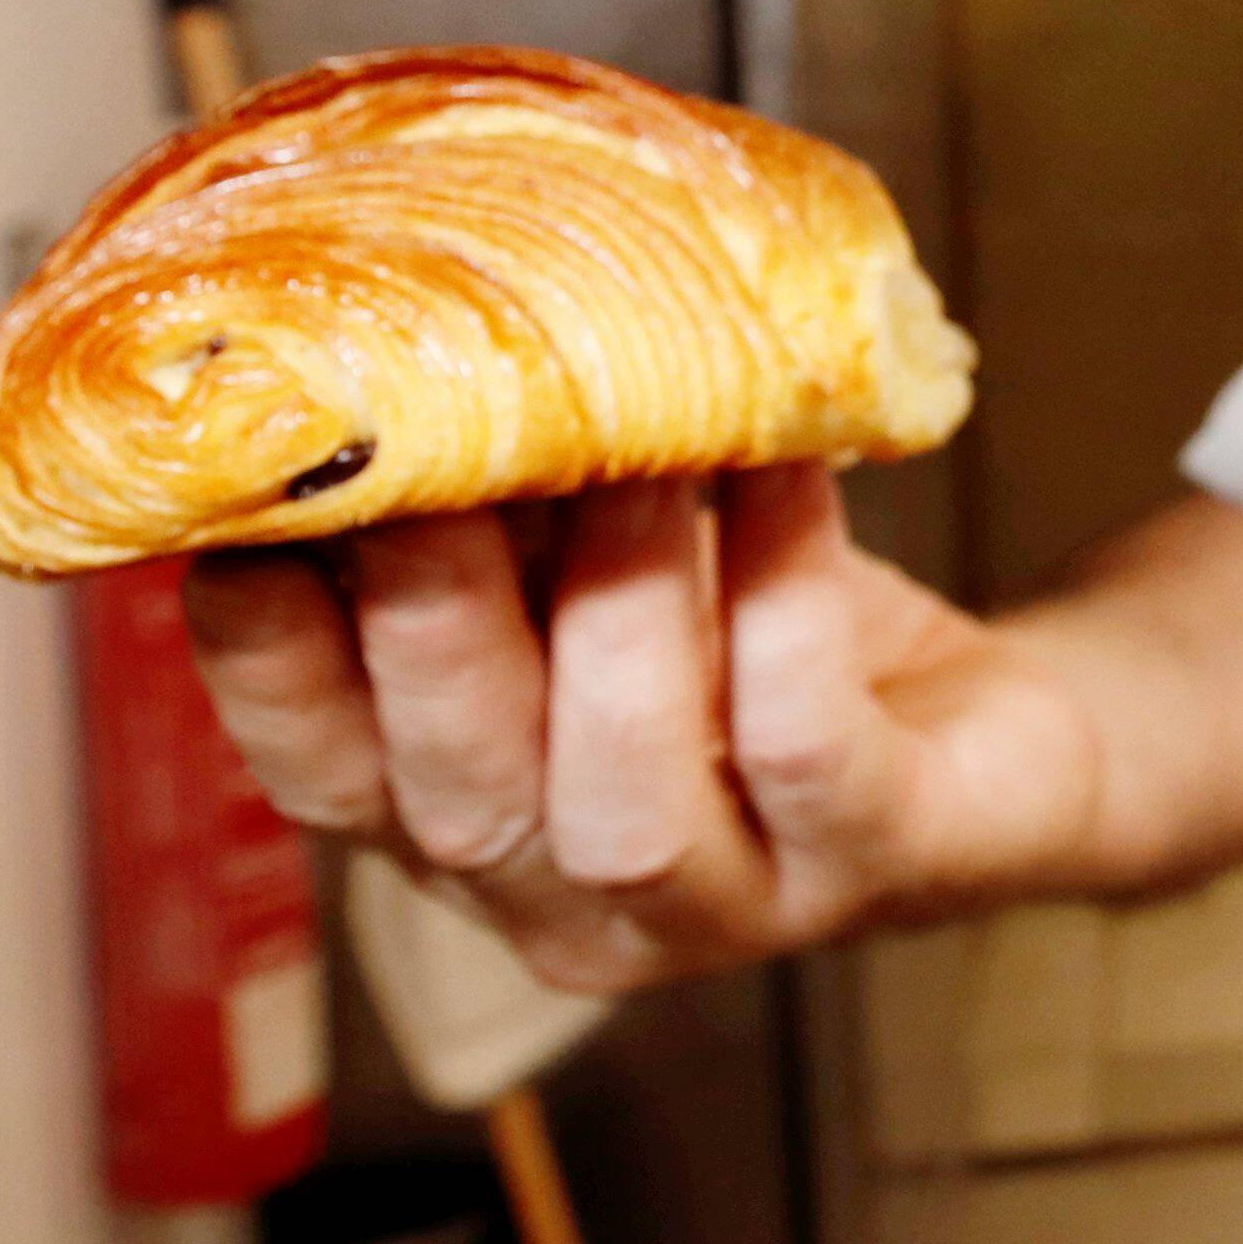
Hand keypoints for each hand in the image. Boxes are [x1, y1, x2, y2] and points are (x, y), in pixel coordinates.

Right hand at [182, 464, 1097, 994]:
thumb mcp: (598, 570)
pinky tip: (786, 479)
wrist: (1000, 737)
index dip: (264, 657)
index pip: (316, 774)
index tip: (242, 506)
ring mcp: (720, 909)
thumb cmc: (757, 639)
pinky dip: (783, 611)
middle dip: (427, 625)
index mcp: (456, 822)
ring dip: (614, 619)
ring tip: (640, 458)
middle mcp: (560, 898)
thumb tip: (388, 333)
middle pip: (454, 798)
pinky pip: (806, 747)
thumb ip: (496, 507)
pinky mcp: (874, 864)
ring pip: (623, 808)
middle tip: (441, 456)